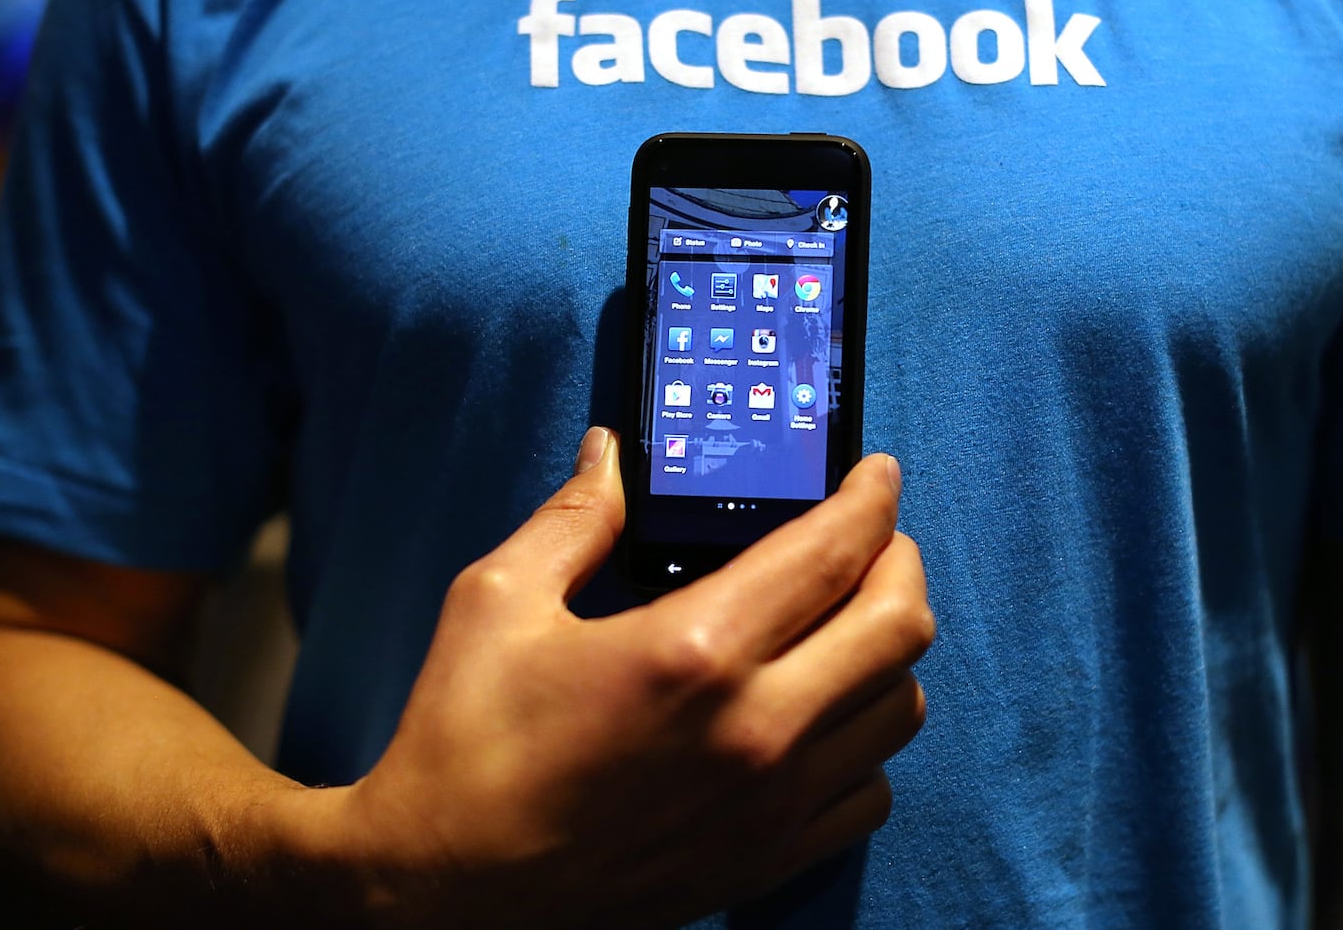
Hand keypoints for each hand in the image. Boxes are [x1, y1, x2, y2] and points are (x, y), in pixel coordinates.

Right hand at [327, 428, 931, 927]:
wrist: (444, 889)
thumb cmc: (463, 747)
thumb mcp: (498, 603)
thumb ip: (574, 519)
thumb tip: (609, 456)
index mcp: (692, 650)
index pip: (832, 553)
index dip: (871, 499)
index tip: (877, 477)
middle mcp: (755, 729)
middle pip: (899, 627)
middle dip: (898, 563)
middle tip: (870, 541)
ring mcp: (771, 805)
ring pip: (899, 710)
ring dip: (886, 653)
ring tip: (844, 626)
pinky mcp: (766, 860)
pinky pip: (872, 793)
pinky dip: (866, 746)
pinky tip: (821, 721)